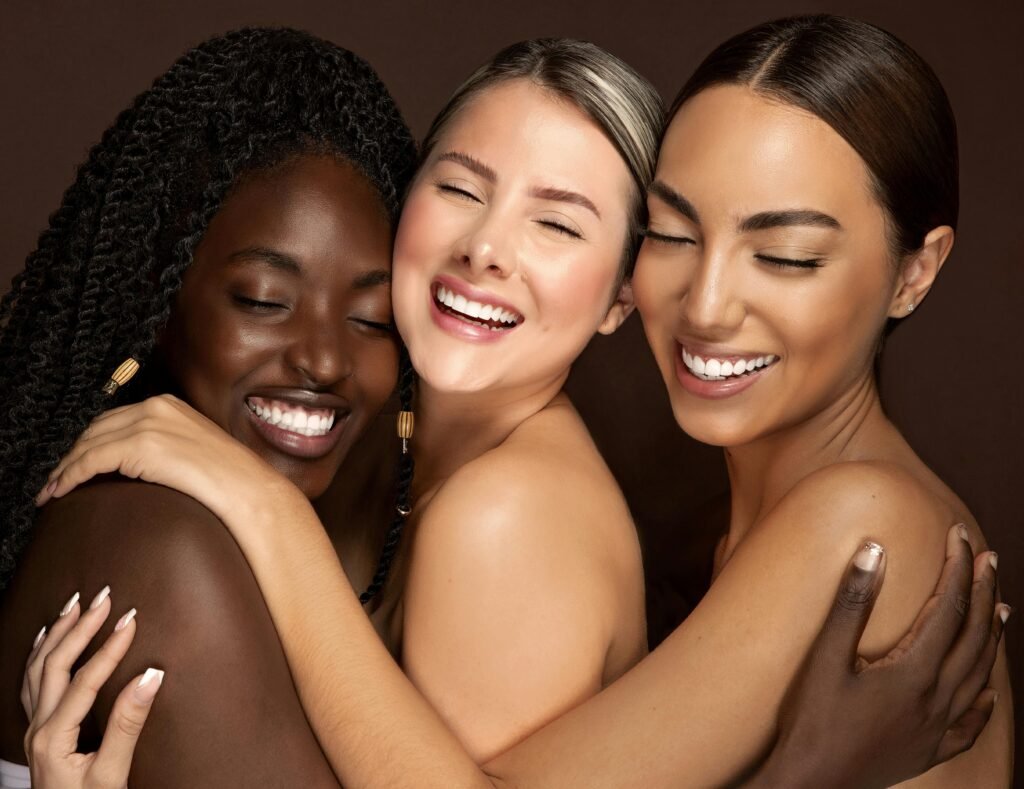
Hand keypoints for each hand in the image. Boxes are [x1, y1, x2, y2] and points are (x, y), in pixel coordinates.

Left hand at [22, 588, 162, 788]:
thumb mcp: (113, 774)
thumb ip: (128, 724)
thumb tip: (151, 676)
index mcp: (53, 737)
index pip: (84, 680)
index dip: (109, 648)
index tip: (131, 619)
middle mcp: (38, 729)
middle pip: (54, 664)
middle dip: (80, 627)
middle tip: (104, 597)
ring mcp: (34, 730)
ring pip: (37, 669)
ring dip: (58, 632)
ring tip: (77, 604)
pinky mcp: (39, 733)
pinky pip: (31, 683)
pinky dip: (40, 654)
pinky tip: (48, 637)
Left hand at [35, 394, 298, 526]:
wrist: (248, 489)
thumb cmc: (231, 480)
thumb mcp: (196, 450)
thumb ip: (169, 447)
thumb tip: (144, 464)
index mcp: (169, 404)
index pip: (115, 420)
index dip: (91, 442)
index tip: (77, 463)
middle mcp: (155, 407)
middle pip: (96, 428)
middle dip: (74, 454)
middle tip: (58, 480)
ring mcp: (147, 424)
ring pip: (88, 444)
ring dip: (66, 468)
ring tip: (53, 490)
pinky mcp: (139, 446)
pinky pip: (90, 461)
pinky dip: (70, 476)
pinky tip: (61, 491)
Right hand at [752, 524, 1006, 787]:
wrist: (811, 782)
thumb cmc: (811, 720)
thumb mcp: (825, 656)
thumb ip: (853, 602)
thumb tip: (874, 550)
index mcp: (913, 673)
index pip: (948, 608)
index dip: (957, 568)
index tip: (960, 536)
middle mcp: (935, 700)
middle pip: (973, 637)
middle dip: (982, 593)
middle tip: (989, 558)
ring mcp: (935, 729)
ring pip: (979, 676)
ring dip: (992, 638)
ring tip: (1001, 608)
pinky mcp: (927, 752)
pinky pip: (969, 727)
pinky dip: (983, 705)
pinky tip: (989, 695)